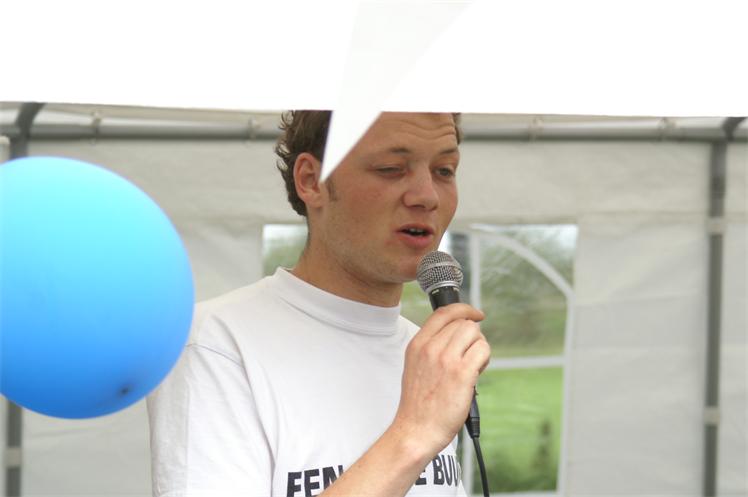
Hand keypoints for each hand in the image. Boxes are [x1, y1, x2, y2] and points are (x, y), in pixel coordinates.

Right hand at [392, 303, 490, 455]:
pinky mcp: (462, 373)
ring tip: (472, 365)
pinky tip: (476, 372)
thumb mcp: (415, 366)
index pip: (443, 313)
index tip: (475, 314)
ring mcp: (446, 359)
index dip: (463, 309)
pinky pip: (483, 350)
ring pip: (475, 333)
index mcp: (417, 345)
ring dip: (479, 347)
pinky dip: (485, 359)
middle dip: (473, 337)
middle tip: (470, 355)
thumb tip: (455, 334)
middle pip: (463, 323)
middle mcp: (430, 348)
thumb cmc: (418, 404)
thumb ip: (431, 347)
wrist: (416, 429)